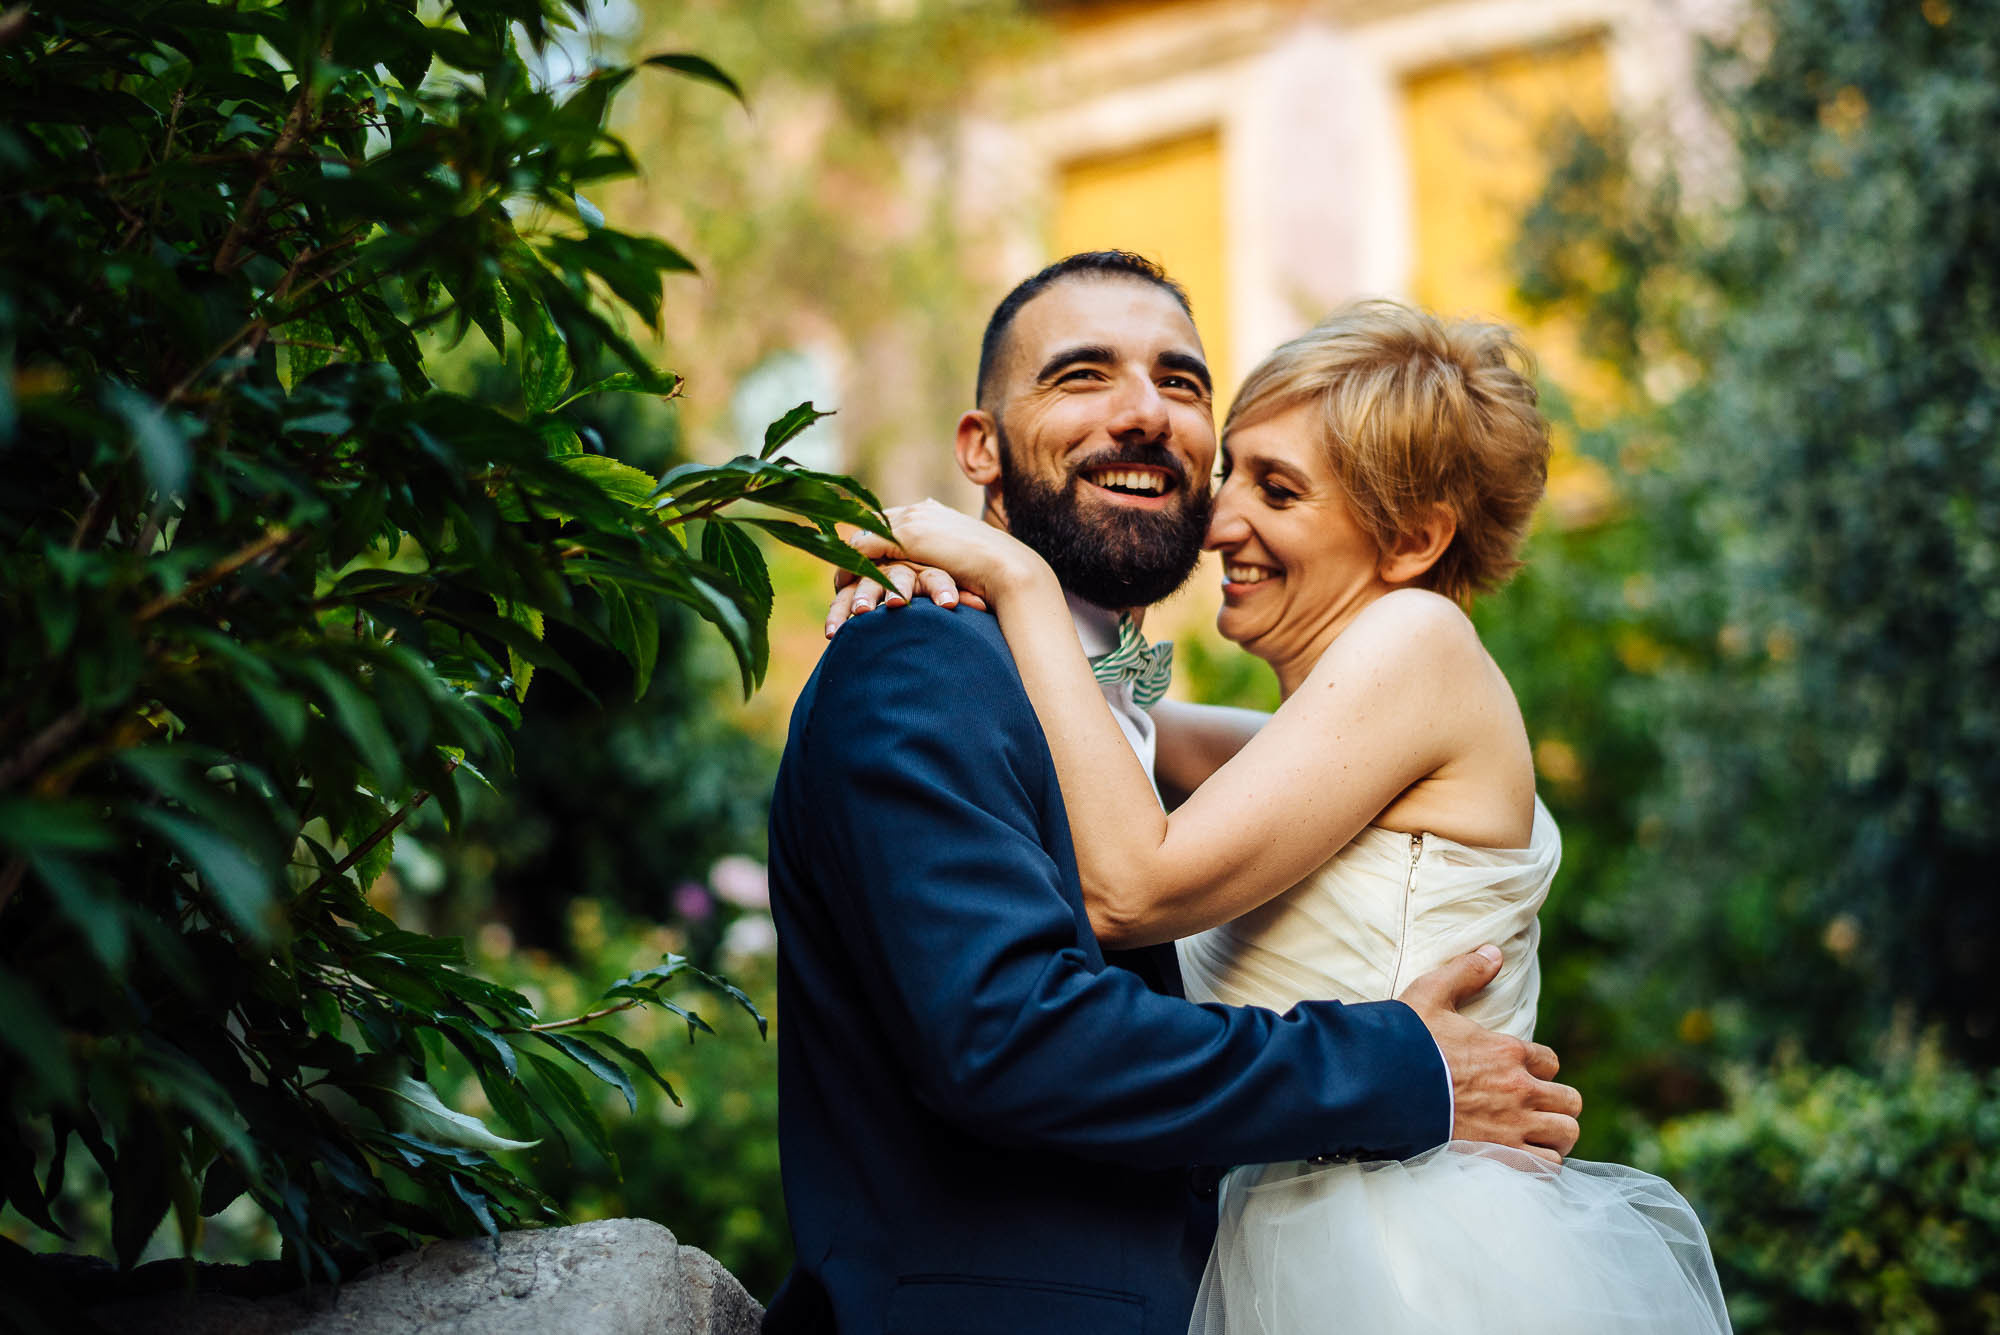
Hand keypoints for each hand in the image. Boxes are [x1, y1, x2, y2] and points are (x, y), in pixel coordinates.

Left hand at [827, 500, 1042, 634]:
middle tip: (840, 571)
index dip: (873, 539)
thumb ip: (945, 559)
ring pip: (864, 535)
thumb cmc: (996, 573)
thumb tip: (938, 573)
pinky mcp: (906, 536)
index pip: (892, 519)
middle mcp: (920, 509)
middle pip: (873, 522)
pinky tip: (842, 584)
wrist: (1009, 569)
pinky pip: (864, 548)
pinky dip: (850, 565)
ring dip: (849, 559)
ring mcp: (912, 519)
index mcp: (934, 511)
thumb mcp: (963, 562)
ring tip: (838, 582)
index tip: (860, 559)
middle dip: (855, 546)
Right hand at [1398, 945, 1582, 1164]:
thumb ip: (1465, 973)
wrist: (1378, 1088)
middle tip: (1533, 1109)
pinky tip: (1523, 1159)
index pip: (1550, 1062)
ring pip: (1566, 1135)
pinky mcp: (1500, 1157)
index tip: (1518, 1074)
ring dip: (1553, 1136)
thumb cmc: (1402, 1041)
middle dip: (1556, 1104)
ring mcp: (1512, 1127)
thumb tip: (1494, 952)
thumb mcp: (1430, 995)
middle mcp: (1519, 1089)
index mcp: (1507, 1051)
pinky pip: (1547, 1167)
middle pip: (1570, 1102)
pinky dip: (1541, 1164)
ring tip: (1534, 1137)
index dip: (1537, 1068)